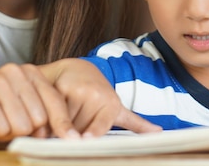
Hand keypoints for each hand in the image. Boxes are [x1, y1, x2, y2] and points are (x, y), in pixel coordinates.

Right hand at [0, 63, 76, 143]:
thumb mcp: (24, 114)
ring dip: (6, 133)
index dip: (63, 125)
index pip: (56, 102)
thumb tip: (69, 137)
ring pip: (21, 126)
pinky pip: (0, 129)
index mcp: (30, 72)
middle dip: (23, 130)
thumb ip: (45, 119)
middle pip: (39, 119)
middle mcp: (15, 71)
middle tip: (5, 122)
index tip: (72, 140)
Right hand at [41, 58, 161, 136]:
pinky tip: (49, 119)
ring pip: (64, 122)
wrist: (77, 69)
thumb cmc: (98, 94)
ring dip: (59, 129)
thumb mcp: (117, 108)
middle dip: (74, 135)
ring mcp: (76, 90)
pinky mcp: (59, 87)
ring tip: (62, 124)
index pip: (99, 125)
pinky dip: (48, 119)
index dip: (92, 133)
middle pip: (80, 130)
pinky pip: (52, 111)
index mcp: (110, 103)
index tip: (87, 140)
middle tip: (73, 132)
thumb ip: (136, 123)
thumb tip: (159, 133)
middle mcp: (94, 95)